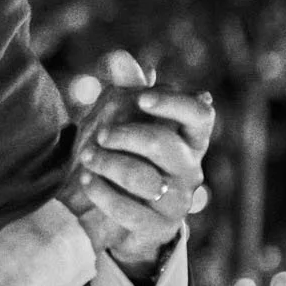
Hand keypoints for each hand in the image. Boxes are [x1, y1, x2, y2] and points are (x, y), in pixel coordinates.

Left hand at [61, 51, 214, 276]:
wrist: (109, 213)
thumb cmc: (121, 155)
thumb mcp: (121, 119)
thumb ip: (124, 88)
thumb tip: (117, 56)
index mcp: (188, 138)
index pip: (199, 115)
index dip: (174, 103)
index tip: (141, 97)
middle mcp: (190, 169)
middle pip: (166, 144)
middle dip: (127, 135)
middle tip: (100, 133)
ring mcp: (178, 201)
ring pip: (146, 179)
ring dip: (109, 164)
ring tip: (86, 157)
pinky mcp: (158, 228)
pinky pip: (131, 211)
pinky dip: (103, 193)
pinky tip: (86, 180)